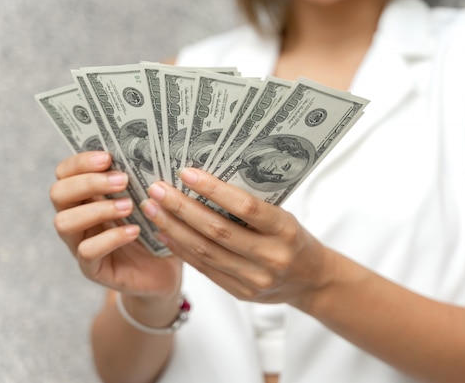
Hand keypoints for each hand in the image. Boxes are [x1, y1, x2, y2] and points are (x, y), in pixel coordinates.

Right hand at [49, 151, 181, 298]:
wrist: (164, 271)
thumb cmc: (156, 229)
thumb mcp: (150, 201)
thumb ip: (142, 180)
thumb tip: (149, 151)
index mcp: (86, 197)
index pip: (65, 172)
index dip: (80, 162)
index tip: (108, 157)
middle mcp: (77, 218)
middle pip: (58, 193)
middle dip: (88, 182)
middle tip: (123, 180)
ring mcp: (79, 245)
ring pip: (65, 222)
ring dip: (97, 209)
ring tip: (128, 206)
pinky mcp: (92, 269)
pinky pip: (87, 252)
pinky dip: (110, 238)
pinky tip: (133, 231)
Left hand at [139, 168, 333, 307]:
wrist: (312, 280)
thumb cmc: (295, 239)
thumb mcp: (284, 216)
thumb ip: (252, 207)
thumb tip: (208, 182)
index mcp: (285, 230)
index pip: (245, 207)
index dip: (214, 190)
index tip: (187, 173)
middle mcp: (271, 256)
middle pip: (217, 230)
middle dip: (182, 208)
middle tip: (158, 189)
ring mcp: (255, 279)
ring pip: (205, 251)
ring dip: (174, 228)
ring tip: (153, 209)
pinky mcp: (241, 292)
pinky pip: (205, 268)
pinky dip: (182, 249)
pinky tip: (165, 233)